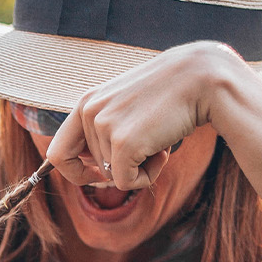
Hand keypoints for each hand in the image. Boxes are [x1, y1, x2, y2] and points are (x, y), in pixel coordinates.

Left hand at [45, 41, 247, 190]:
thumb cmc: (169, 95)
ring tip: (160, 135)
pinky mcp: (123, 143)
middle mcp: (89, 112)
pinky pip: (126, 183)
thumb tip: (96, 172)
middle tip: (149, 139)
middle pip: (92, 168)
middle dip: (122, 164)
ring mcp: (104, 127)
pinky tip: (164, 150)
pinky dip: (147, 177)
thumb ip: (105, 130)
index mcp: (86, 103)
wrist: (203, 79)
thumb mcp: (127, 106)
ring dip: (140, 165)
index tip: (95, 174)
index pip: (58, 153)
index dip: (74, 172)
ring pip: (112, 175)